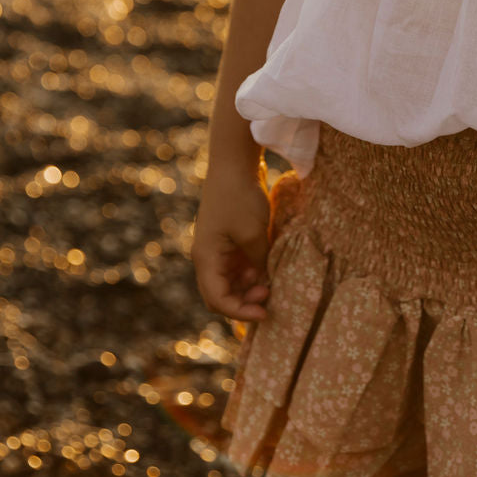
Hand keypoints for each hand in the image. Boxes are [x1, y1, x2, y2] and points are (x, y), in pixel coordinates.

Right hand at [191, 167, 270, 321]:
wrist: (234, 164)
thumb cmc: (241, 198)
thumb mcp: (254, 234)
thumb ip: (258, 263)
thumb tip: (264, 282)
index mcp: (206, 259)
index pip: (218, 300)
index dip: (240, 312)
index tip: (265, 312)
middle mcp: (207, 257)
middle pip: (220, 295)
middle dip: (244, 302)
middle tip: (269, 295)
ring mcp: (217, 249)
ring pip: (229, 282)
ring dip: (248, 288)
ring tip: (270, 281)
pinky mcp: (228, 240)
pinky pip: (236, 267)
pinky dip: (251, 273)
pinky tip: (267, 269)